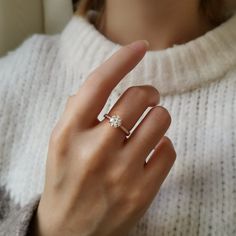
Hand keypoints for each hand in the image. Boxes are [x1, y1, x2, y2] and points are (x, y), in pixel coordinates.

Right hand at [30, 40, 175, 235]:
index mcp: (68, 134)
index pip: (98, 84)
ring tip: (149, 125)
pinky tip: (151, 152)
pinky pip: (169, 150)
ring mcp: (121, 172)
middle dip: (148, 93)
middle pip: (138, 97)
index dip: (121, 60)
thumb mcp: (59, 144)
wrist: (69, 233)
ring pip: (160, 119)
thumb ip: (77, 112)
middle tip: (146, 99)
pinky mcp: (142, 191)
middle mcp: (94, 150)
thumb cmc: (64, 181)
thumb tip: (104, 86)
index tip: (139, 47)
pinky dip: (163, 145)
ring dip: (158, 115)